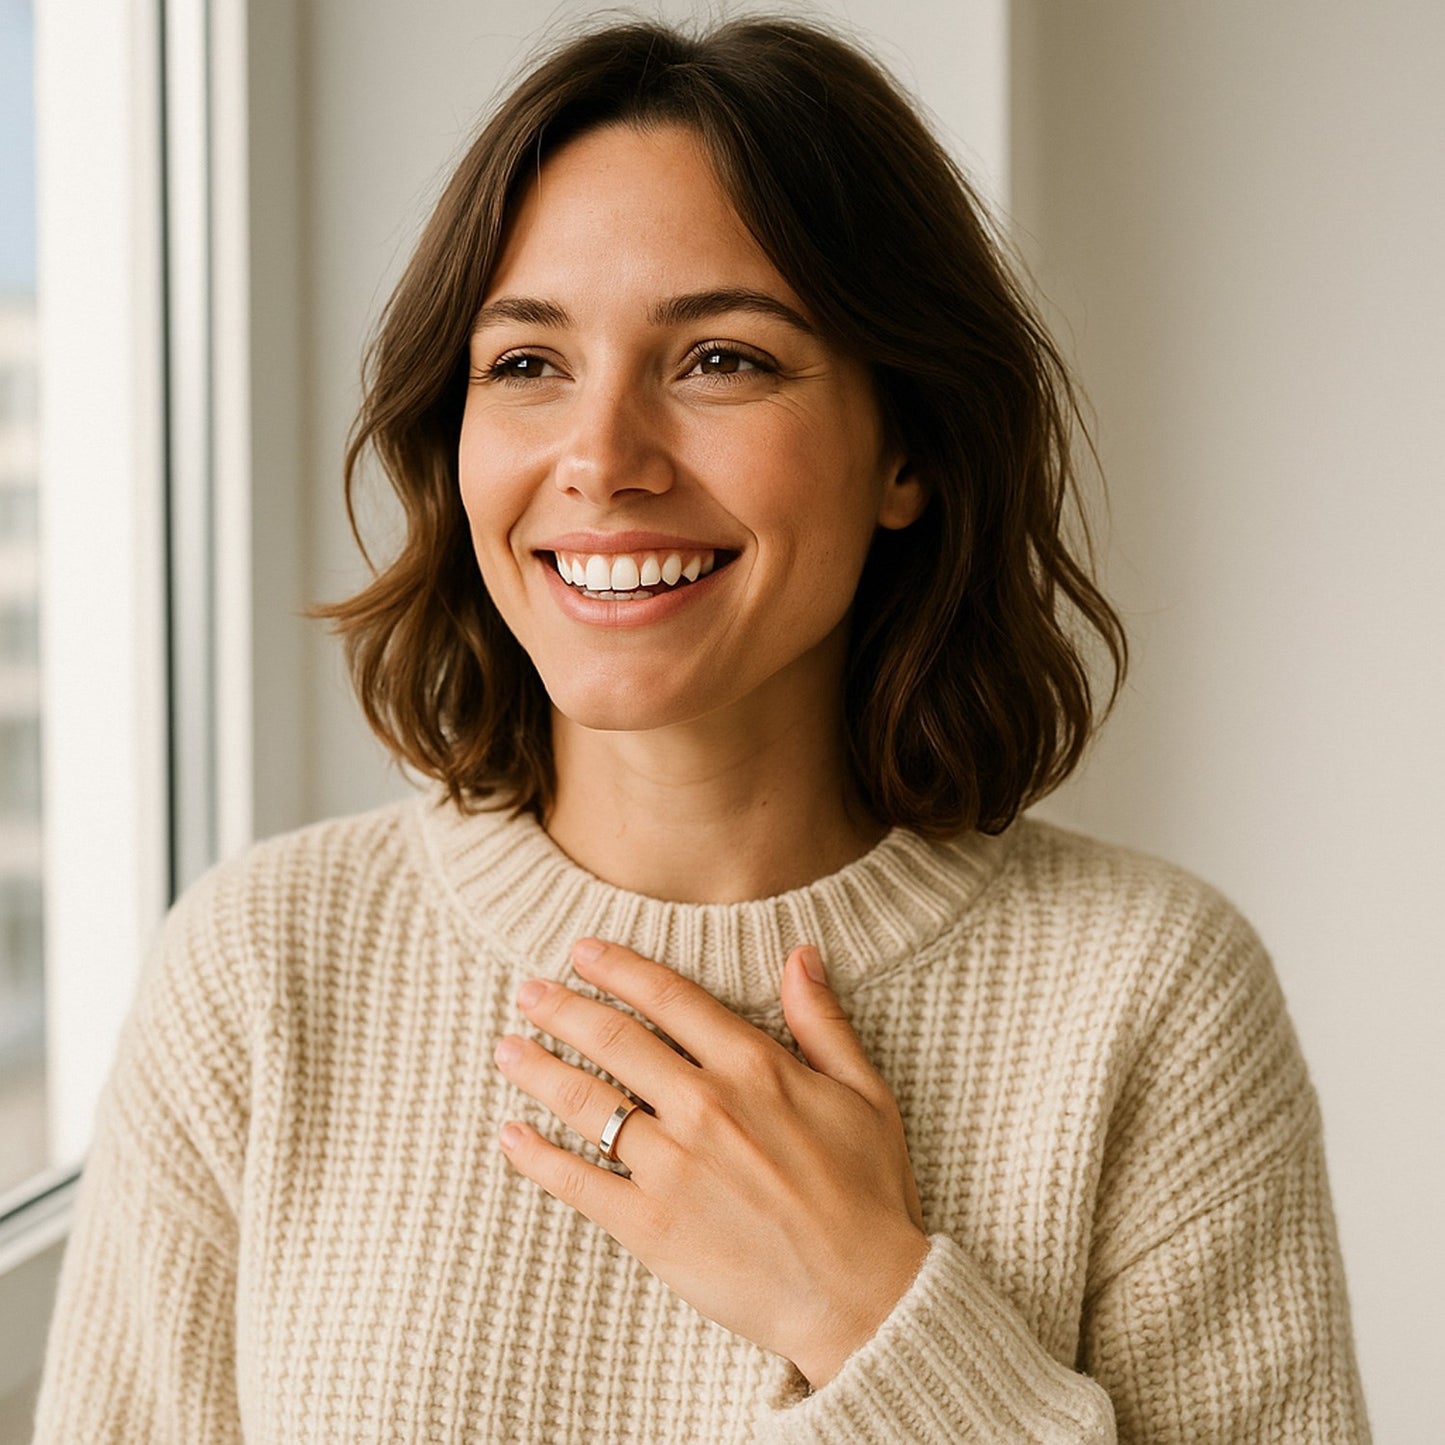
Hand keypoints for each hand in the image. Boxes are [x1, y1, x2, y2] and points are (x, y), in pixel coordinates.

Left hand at [493, 938, 929, 1388]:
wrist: (865, 1297)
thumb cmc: (870, 1194)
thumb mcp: (863, 1093)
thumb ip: (822, 1020)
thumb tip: (800, 953)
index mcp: (754, 1067)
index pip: (669, 997)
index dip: (619, 968)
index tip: (581, 951)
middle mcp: (705, 1106)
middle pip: (614, 1039)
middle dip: (562, 1009)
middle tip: (526, 992)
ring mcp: (673, 1166)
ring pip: (587, 1102)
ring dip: (538, 1070)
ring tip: (506, 1050)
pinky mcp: (652, 1227)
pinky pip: (579, 1183)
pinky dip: (537, 1157)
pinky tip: (510, 1136)